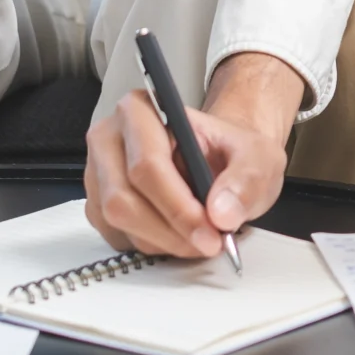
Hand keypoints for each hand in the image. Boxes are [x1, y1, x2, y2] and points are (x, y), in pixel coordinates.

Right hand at [83, 53, 304, 257]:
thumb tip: (221, 212)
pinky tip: (177, 234)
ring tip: (199, 236)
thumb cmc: (230, 150)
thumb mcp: (257, 156)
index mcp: (141, 110)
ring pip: (118, 222)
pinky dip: (152, 245)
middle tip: (209, 242)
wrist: (219, 159)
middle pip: (123, 199)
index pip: (147, 165)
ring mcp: (98, 173)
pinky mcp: (97, 204)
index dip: (178, 206)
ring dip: (163, 241)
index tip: (211, 230)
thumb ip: (246, 180)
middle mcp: (109, 138)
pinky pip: (117, 237)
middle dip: (170, 230)